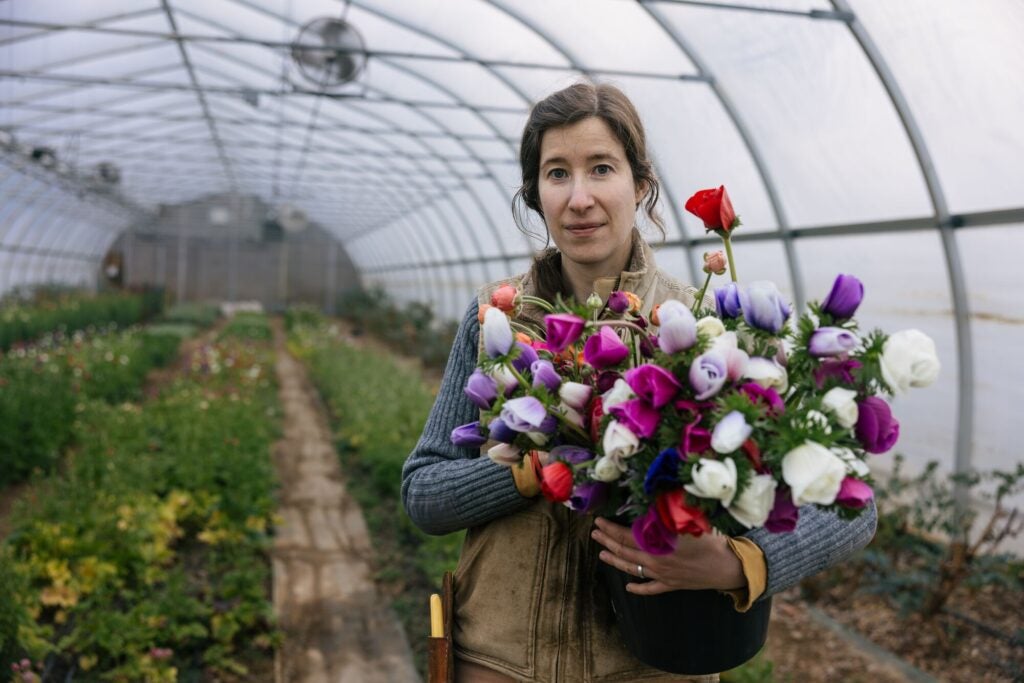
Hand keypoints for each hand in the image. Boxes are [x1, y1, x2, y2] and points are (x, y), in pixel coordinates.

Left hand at [590, 516, 744, 595]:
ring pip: (632, 569)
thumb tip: (649, 503)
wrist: (728, 567)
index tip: (599, 521)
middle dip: (607, 542)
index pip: (626, 535)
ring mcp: (662, 575)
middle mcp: (656, 561)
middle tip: (594, 534)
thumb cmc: (710, 540)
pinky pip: (650, 589)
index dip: (610, 528)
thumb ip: (666, 514)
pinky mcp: (671, 585)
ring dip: (615, 562)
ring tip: (602, 555)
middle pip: (625, 551)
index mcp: (658, 545)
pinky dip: (638, 588)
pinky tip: (627, 586)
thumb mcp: (687, 522)